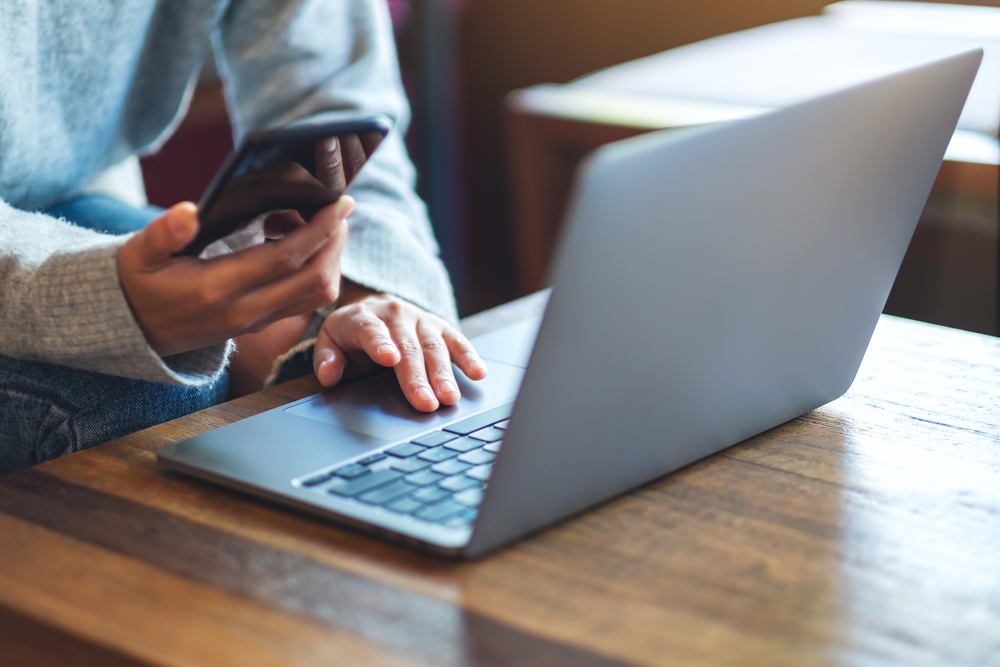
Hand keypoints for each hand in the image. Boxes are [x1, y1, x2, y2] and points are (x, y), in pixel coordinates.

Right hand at [118, 197, 352, 356]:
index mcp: (217, 289)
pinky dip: (318, 271)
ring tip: (316, 223)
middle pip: (315, 279)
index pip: (285, 258)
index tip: (338, 203)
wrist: (133, 330)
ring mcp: (257, 321)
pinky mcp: (261, 324)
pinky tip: (298, 242)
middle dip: (335, 242)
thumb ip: (162, 233)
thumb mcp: (138, 254)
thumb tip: (188, 210)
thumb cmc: (137, 283)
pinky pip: (306, 301)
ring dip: (330, 257)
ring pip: (317, 294)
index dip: (318, 229)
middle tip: (337, 209)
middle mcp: (245, 311)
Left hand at [313, 283, 487, 411]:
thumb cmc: (352, 334)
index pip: (371, 330)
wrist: (375, 308)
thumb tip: (329, 374)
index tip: (389, 359)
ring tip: (449, 398)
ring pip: (433, 346)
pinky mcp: (440, 326)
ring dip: (444, 374)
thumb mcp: (331, 342)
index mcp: (363, 317)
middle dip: (418, 377)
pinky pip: (456, 340)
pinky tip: (478, 373)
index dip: (380, 344)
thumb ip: (326, 358)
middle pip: (408, 347)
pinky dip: (468, 356)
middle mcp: (395, 314)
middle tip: (425, 404)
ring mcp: (420, 319)